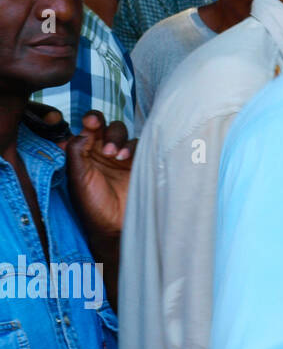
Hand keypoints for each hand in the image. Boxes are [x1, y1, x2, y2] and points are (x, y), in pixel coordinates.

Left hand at [65, 110, 133, 241]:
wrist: (116, 226)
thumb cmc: (93, 206)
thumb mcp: (77, 178)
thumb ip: (77, 151)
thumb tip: (82, 130)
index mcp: (84, 154)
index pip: (87, 129)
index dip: (90, 121)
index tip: (91, 123)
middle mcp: (102, 153)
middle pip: (108, 127)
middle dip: (108, 133)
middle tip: (105, 149)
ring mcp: (122, 157)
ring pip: (124, 134)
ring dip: (119, 140)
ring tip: (115, 156)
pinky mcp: (139, 163)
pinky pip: (139, 145)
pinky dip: (132, 147)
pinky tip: (126, 159)